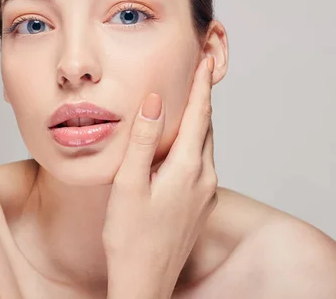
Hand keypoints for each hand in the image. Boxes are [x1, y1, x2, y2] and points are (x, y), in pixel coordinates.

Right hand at [103, 56, 217, 298]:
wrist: (145, 282)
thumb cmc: (130, 237)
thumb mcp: (128, 184)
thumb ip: (141, 140)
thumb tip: (155, 101)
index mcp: (187, 169)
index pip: (200, 116)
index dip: (202, 85)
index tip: (205, 60)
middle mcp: (204, 179)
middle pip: (207, 128)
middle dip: (204, 99)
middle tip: (200, 72)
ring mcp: (206, 194)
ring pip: (205, 147)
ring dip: (200, 122)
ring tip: (192, 101)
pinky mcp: (202, 206)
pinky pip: (202, 165)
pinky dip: (195, 145)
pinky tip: (182, 146)